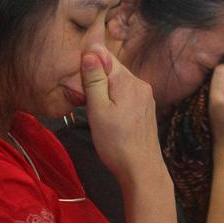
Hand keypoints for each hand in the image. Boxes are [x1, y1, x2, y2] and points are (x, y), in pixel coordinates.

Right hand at [81, 45, 164, 181]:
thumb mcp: (98, 110)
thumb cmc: (116, 143)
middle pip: (113, 69)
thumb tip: (89, 52)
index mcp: (128, 81)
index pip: (105, 56)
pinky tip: (109, 113)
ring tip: (94, 106)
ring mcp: (145, 96)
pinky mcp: (146, 108)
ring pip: (119, 82)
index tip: (78, 77)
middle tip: (82, 95)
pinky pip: (126, 93)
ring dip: (104, 88)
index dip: (88, 61)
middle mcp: (140, 84)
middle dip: (96, 76)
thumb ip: (94, 80)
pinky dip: (114, 97)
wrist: (141, 170)